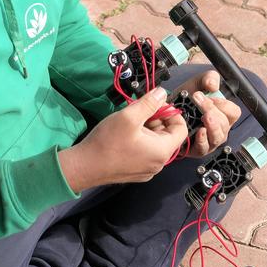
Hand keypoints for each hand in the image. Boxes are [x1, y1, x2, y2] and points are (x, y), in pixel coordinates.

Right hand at [58, 87, 187, 192]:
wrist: (84, 167)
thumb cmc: (107, 143)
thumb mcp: (129, 116)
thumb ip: (149, 103)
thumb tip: (162, 93)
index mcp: (162, 151)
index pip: (181, 129)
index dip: (172, 113)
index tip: (157, 105)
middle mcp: (159, 164)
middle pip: (168, 135)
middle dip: (157, 120)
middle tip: (139, 111)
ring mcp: (147, 170)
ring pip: (155, 143)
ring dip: (147, 129)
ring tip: (130, 122)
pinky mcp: (136, 172)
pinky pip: (146, 153)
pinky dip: (140, 140)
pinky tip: (125, 135)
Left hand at [178, 69, 240, 157]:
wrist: (165, 112)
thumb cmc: (185, 100)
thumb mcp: (197, 83)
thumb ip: (209, 78)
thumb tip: (213, 85)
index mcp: (222, 114)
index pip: (233, 112)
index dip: (224, 104)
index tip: (210, 96)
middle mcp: (218, 129)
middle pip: (225, 123)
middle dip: (212, 110)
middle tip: (199, 100)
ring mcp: (209, 141)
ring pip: (218, 136)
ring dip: (212, 125)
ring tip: (204, 116)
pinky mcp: (196, 149)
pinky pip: (204, 148)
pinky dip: (203, 139)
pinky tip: (199, 131)